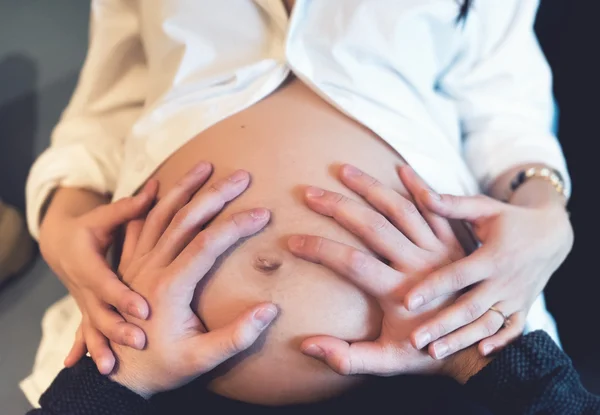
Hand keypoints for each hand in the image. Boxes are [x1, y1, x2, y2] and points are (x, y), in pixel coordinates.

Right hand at [39, 181, 158, 372]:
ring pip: (92, 328)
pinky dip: (84, 350)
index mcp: (87, 264)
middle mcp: (84, 287)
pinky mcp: (87, 311)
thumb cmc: (88, 228)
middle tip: (139, 341)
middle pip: (100, 311)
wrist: (60, 245)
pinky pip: (86, 334)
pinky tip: (88, 367)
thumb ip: (127, 209)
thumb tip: (155, 188)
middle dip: (117, 328)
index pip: (107, 282)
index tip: (144, 308)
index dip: (123, 295)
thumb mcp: (103, 217)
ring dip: (100, 347)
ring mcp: (84, 303)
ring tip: (113, 367)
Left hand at [108, 168, 276, 397]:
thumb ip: (237, 336)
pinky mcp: (129, 265)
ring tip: (204, 166)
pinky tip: (157, 185)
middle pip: (185, 218)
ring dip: (183, 188)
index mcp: (170, 287)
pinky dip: (148, 201)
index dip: (237, 225)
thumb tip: (270, 309)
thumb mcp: (201, 361)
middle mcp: (150, 268)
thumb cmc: (162, 368)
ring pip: (159, 214)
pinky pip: (137, 224)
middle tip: (241, 175)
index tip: (262, 213)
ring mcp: (136, 264)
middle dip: (215, 194)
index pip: (208, 243)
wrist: (118, 375)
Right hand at [287, 164, 465, 375]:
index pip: (351, 263)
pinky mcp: (452, 241)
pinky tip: (399, 167)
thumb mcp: (387, 363)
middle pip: (373, 227)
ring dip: (371, 187)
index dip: (320, 250)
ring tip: (344, 169)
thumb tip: (306, 346)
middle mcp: (418, 265)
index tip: (293, 241)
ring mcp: (437, 249)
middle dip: (338, 207)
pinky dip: (419, 186)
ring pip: (401, 210)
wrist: (477, 347)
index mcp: (398, 292)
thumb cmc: (426, 354)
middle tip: (310, 193)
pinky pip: (435, 207)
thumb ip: (348, 358)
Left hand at [401, 170, 572, 357]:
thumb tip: (422, 193)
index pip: (457, 275)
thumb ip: (452, 205)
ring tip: (434, 353)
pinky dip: (501, 343)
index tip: (407, 300)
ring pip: (486, 325)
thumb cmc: (508, 219)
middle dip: (441, 325)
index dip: (432, 287)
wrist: (552, 235)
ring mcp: (515, 298)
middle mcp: (504, 282)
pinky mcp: (522, 308)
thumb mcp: (484, 208)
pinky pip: (513, 331)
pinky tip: (480, 353)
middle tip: (414, 341)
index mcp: (491, 257)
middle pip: (469, 308)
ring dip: (461, 339)